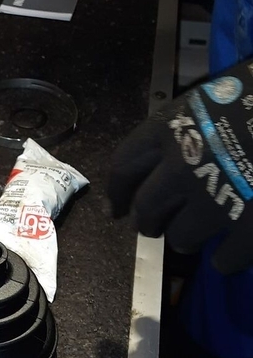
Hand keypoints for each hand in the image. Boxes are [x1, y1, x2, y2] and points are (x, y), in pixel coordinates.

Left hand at [108, 65, 252, 272]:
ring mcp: (215, 199)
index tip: (117, 208)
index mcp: (171, 128)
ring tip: (198, 236)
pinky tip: (231, 256)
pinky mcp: (249, 226)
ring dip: (186, 239)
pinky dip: (227, 260)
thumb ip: (194, 127)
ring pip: (182, 237)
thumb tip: (181, 152)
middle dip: (149, 222)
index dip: (119, 191)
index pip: (124, 166)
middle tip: (156, 229)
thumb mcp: (219, 97)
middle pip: (148, 209)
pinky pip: (226, 260)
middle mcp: (182, 166)